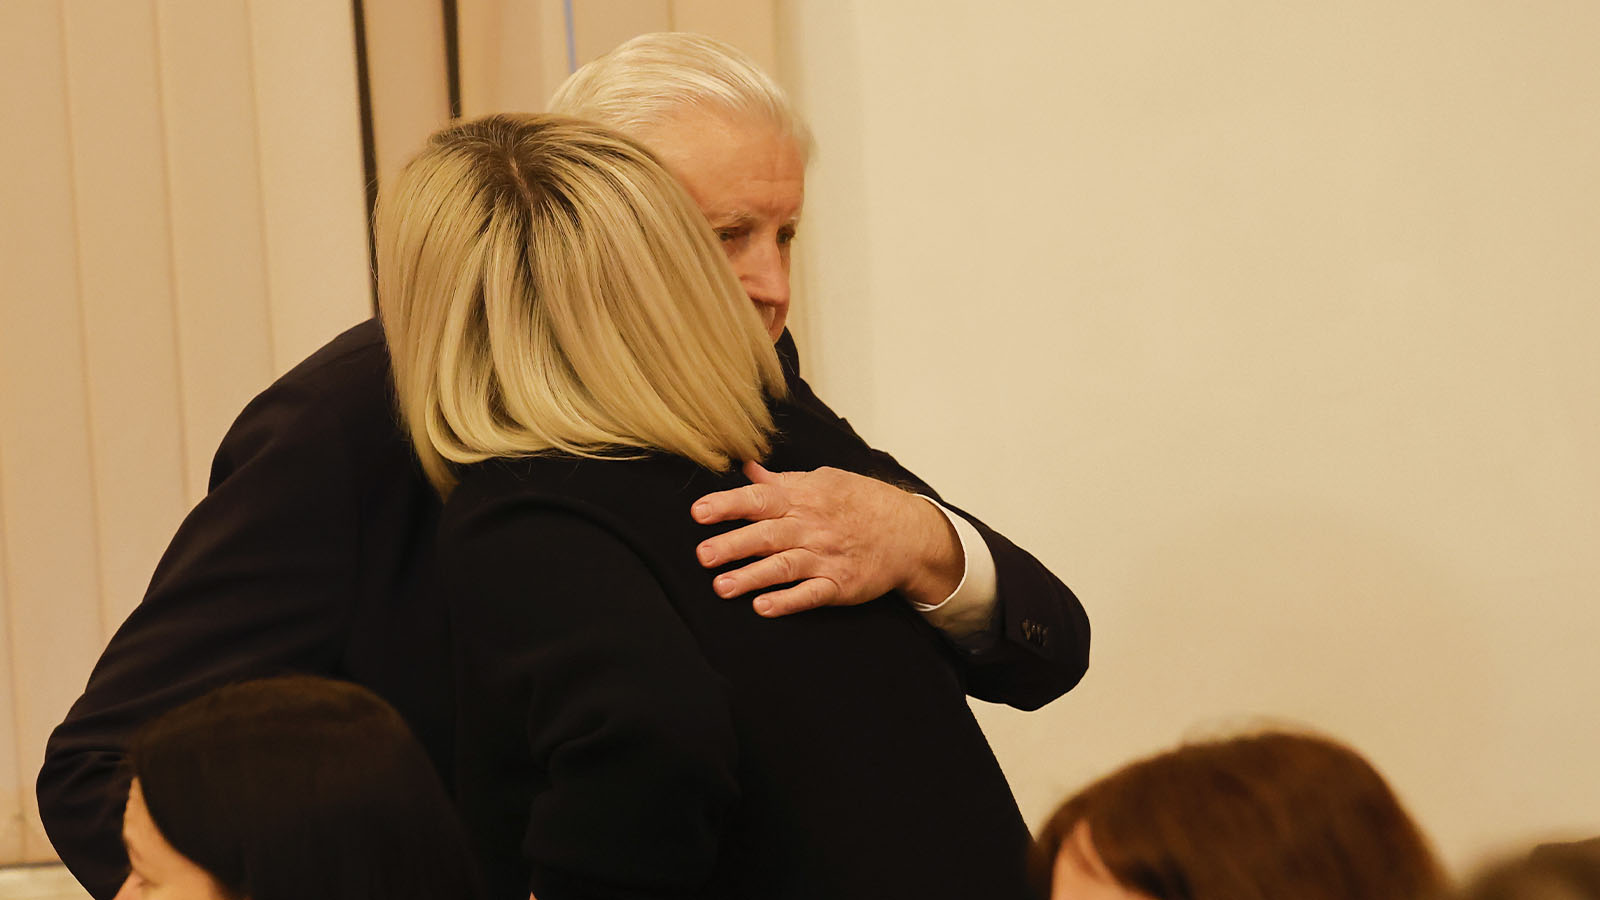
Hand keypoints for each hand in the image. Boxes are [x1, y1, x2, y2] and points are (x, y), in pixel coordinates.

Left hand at [690, 461, 963, 616]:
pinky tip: (763, 607)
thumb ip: (783, 480)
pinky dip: (788, 601)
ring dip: (752, 577)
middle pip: (767, 534)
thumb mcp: (825, 480)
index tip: (699, 512)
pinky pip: (811, 594)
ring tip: (722, 587)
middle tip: (703, 555)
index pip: (759, 498)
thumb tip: (748, 468)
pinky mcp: (840, 585)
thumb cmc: (863, 503)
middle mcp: (811, 527)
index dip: (728, 504)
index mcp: (803, 498)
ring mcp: (826, 557)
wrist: (910, 532)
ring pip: (784, 566)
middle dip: (734, 544)